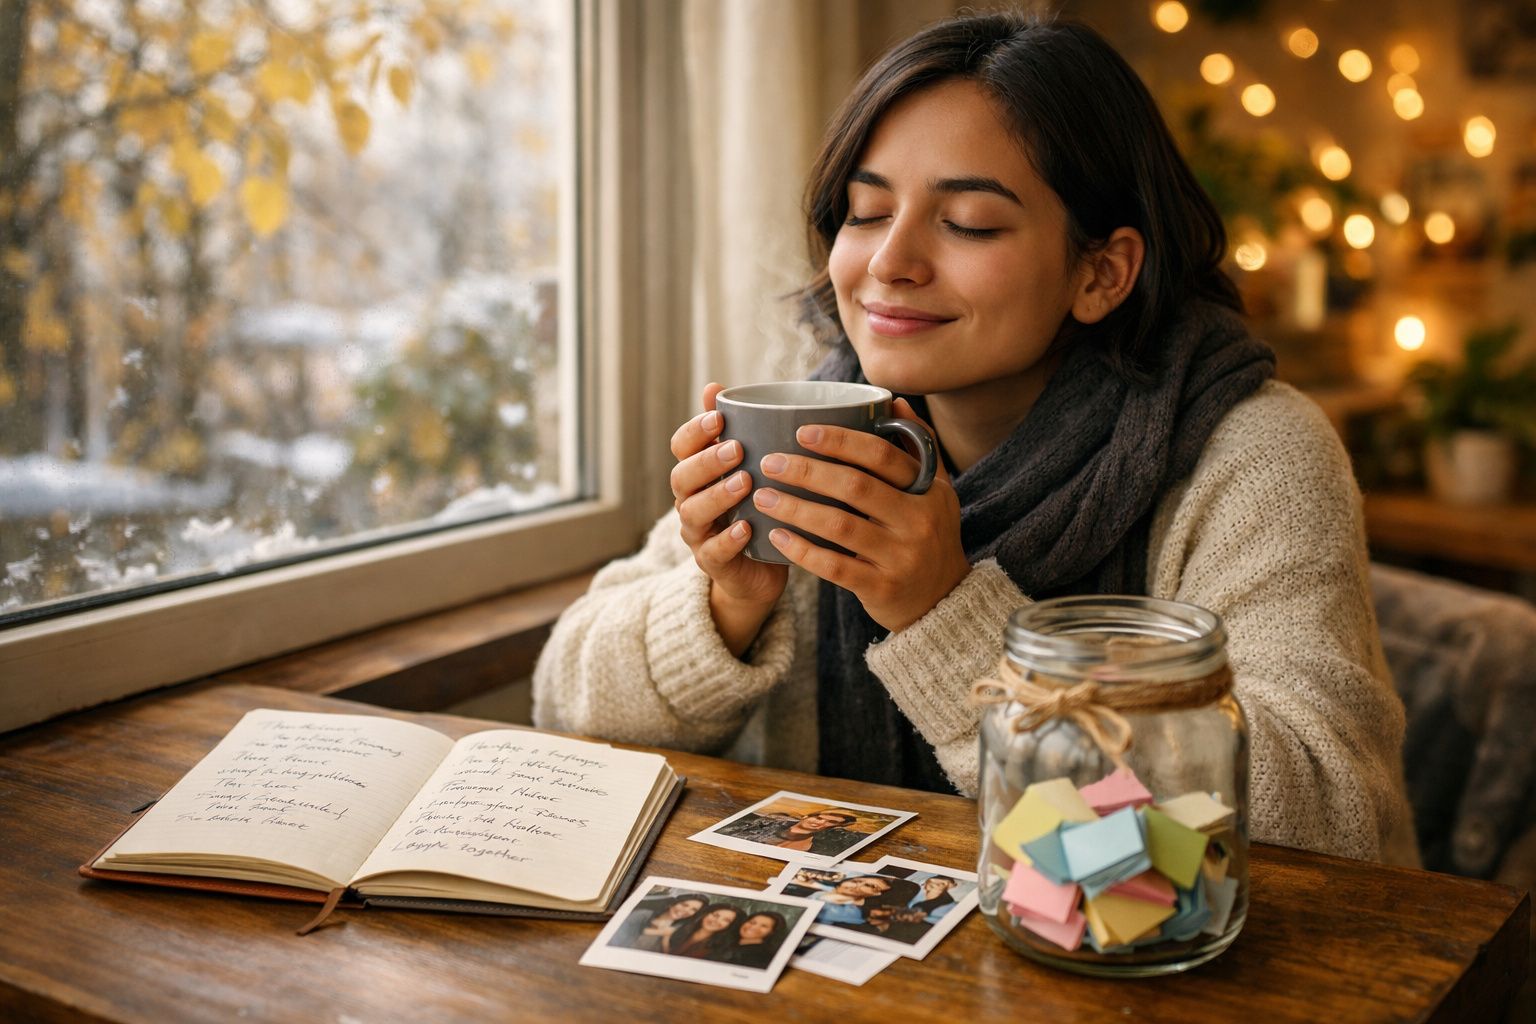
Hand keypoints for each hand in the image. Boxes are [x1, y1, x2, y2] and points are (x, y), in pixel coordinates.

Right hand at [669, 382, 787, 655]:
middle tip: (737, 448)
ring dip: (717, 496)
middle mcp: (690, 502)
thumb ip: (736, 429)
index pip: (681, 447)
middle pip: (682, 477)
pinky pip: (712, 553)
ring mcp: (699, 535)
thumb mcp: (749, 467)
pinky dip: (728, 540)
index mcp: (697, 474)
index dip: (695, 432)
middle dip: (707, 461)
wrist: (760, 570)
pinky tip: (746, 529)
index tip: (720, 417)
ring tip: (745, 483)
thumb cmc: (756, 509)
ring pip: (692, 513)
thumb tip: (715, 385)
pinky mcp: (714, 565)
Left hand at [751, 398, 968, 632]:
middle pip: (855, 487)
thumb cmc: (929, 533)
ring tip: (762, 497)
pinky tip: (776, 536)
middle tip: (769, 462)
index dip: (840, 440)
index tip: (801, 431)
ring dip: (795, 508)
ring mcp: (900, 556)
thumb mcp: (935, 490)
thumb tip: (892, 401)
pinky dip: (802, 550)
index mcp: (928, 489)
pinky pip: (834, 567)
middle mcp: (917, 521)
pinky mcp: (881, 588)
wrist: (943, 599)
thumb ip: (916, 446)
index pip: (882, 455)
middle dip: (807, 471)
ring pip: (839, 526)